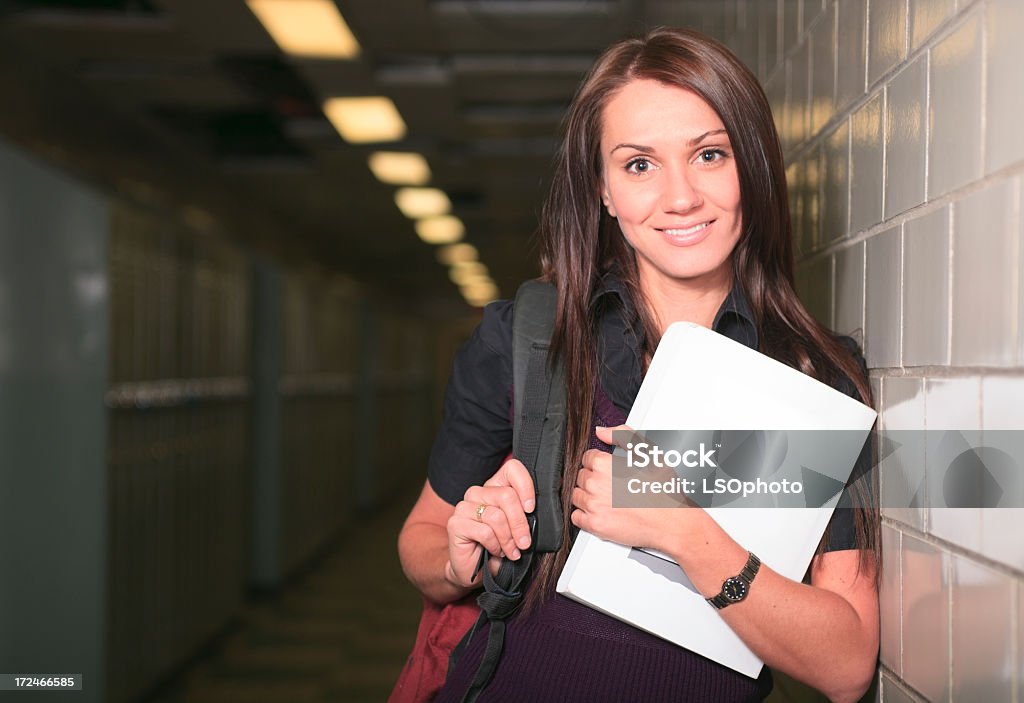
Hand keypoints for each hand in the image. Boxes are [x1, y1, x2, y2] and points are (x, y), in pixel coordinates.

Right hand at [445, 457, 534, 588]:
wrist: (475, 570)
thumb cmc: (499, 547)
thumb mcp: (517, 528)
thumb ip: (525, 514)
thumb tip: (541, 508)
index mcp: (495, 487)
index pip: (512, 468)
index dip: (525, 486)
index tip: (531, 508)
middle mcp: (478, 492)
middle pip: (507, 496)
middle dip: (520, 524)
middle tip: (524, 543)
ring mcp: (464, 506)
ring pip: (497, 516)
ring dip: (508, 539)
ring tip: (511, 551)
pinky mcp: (455, 523)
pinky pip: (484, 531)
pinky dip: (495, 546)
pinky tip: (496, 552)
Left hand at [571, 425, 710, 554]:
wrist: (671, 521)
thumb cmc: (663, 490)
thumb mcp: (648, 453)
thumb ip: (623, 436)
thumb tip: (602, 431)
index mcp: (604, 464)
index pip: (587, 458)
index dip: (598, 463)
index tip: (608, 471)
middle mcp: (595, 484)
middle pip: (581, 477)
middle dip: (593, 479)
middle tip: (610, 486)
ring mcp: (594, 505)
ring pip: (576, 496)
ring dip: (587, 496)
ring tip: (606, 499)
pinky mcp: (595, 525)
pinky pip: (576, 517)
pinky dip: (584, 515)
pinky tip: (600, 512)